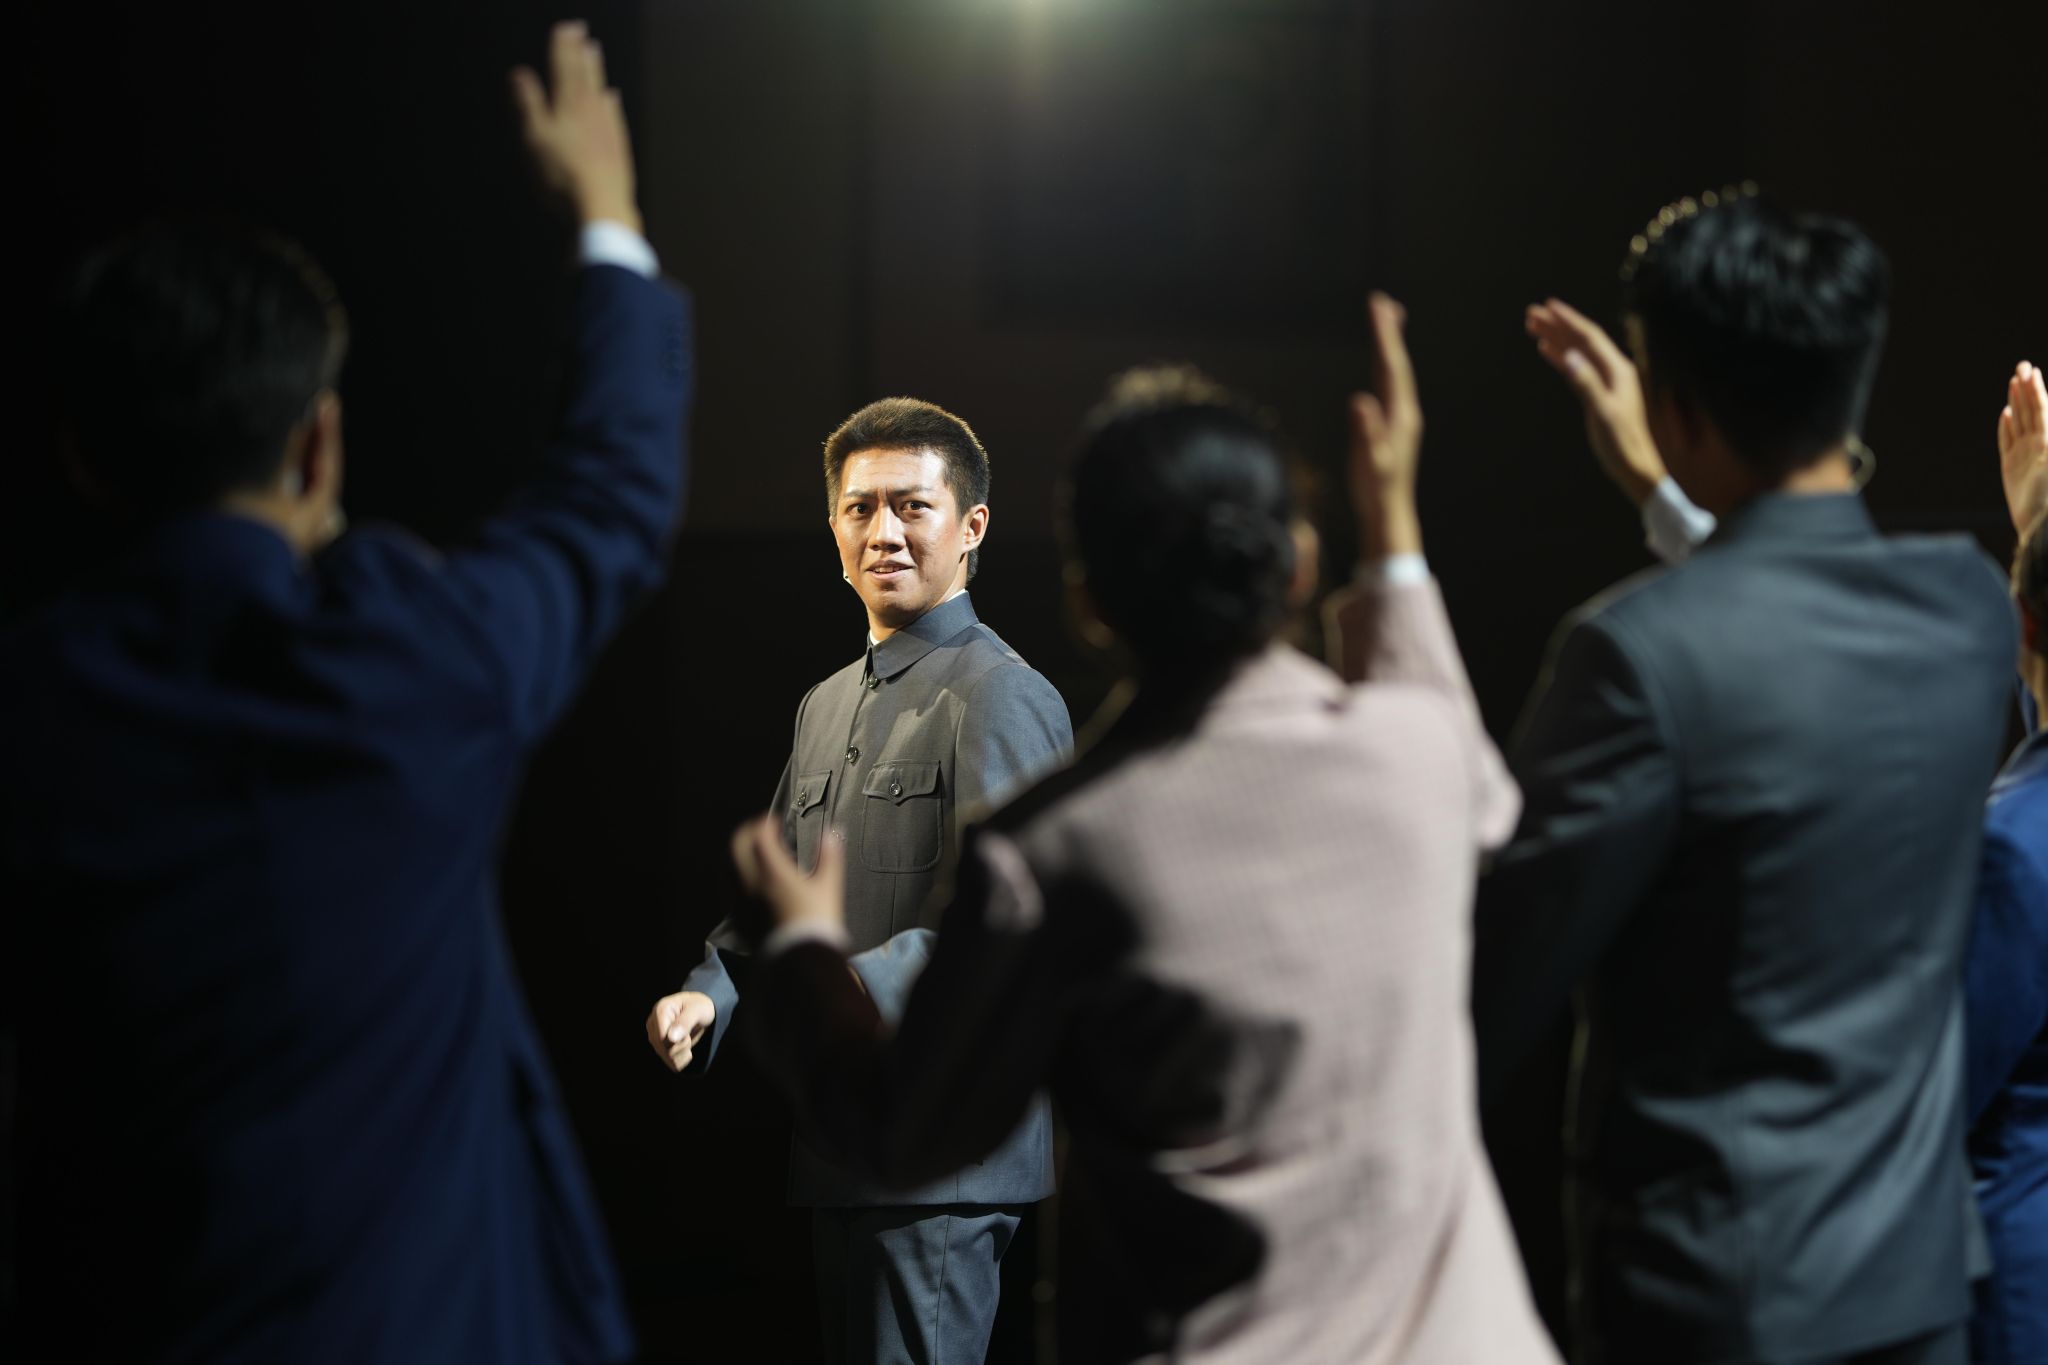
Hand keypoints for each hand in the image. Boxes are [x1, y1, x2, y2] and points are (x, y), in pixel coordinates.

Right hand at [511, 22, 640, 231]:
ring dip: (597, 71)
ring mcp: (608, 128)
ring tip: (595, 52)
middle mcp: (591, 111)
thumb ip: (528, 103)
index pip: (564, 68)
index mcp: (568, 105)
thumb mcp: (534, 138)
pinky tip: (613, 98)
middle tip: (582, 32)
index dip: (563, 47)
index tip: (566, 28)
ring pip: (601, 90)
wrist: (601, 206)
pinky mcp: (619, 147)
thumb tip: (520, 74)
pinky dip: (612, 102)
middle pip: (585, 75)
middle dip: (581, 52)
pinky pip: (615, 116)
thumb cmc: (561, 175)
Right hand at [645, 991, 715, 1072]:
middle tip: (689, 1034)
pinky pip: (671, 1063)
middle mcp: (653, 1024)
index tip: (688, 1031)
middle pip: (663, 1050)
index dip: (678, 1040)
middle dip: (682, 1046)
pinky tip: (686, 1048)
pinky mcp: (659, 1047)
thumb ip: (685, 1022)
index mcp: (660, 1011)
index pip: (661, 1038)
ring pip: (667, 1057)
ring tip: (687, 1038)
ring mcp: (654, 1036)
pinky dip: (682, 1059)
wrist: (702, 1011)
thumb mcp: (698, 1010)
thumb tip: (670, 1038)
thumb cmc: (700, 1007)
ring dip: (683, 1052)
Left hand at [732, 816, 847, 936]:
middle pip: (736, 846)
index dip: (766, 823)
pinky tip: (748, 882)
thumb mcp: (829, 886)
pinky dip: (735, 875)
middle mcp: (750, 881)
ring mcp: (740, 900)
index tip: (774, 822)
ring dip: (738, 854)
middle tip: (760, 832)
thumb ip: (830, 856)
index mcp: (772, 871)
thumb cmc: (816, 920)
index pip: (760, 836)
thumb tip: (832, 833)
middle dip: (747, 833)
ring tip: (753, 855)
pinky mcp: (737, 917)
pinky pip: (729, 887)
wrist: (800, 960)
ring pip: (728, 866)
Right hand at [1349, 292, 1423, 559]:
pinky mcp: (1393, 428)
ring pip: (1395, 375)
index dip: (1384, 336)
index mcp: (1399, 415)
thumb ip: (1366, 431)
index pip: (1391, 367)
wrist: (1389, 515)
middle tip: (1382, 302)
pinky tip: (1382, 368)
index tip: (1378, 306)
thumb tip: (1361, 400)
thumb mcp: (1369, 462)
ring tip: (1388, 322)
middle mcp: (1404, 412)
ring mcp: (1400, 420)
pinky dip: (1385, 369)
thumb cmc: (1376, 491)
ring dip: (1389, 347)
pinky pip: (1390, 388)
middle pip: (1396, 364)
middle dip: (1389, 333)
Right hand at [1526, 298, 1668, 505]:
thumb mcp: (1603, 414)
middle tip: (1531, 314)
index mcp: (1618, 370)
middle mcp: (1614, 370)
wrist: (1636, 468)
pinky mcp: (1600, 393)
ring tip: (1533, 327)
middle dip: (1557, 325)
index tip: (1547, 306)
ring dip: (1557, 338)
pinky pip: (1578, 367)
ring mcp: (1607, 381)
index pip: (1589, 337)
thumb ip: (1587, 384)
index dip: (1568, 320)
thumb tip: (1570, 358)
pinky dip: (1562, 357)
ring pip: (1578, 352)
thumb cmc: (1622, 444)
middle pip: (1582, 340)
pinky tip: (1548, 351)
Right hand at [1999, 360, 2046, 533]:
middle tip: (2022, 366)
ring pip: (2020, 422)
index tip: (2030, 372)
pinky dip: (2006, 428)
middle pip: (2031, 410)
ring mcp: (2025, 456)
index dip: (2036, 391)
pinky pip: (2007, 443)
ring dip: (2017, 402)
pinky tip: (2005, 415)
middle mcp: (2039, 445)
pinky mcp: (2012, 469)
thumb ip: (2047, 444)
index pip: (2043, 409)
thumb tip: (2018, 423)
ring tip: (2015, 382)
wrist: (2042, 527)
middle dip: (2026, 388)